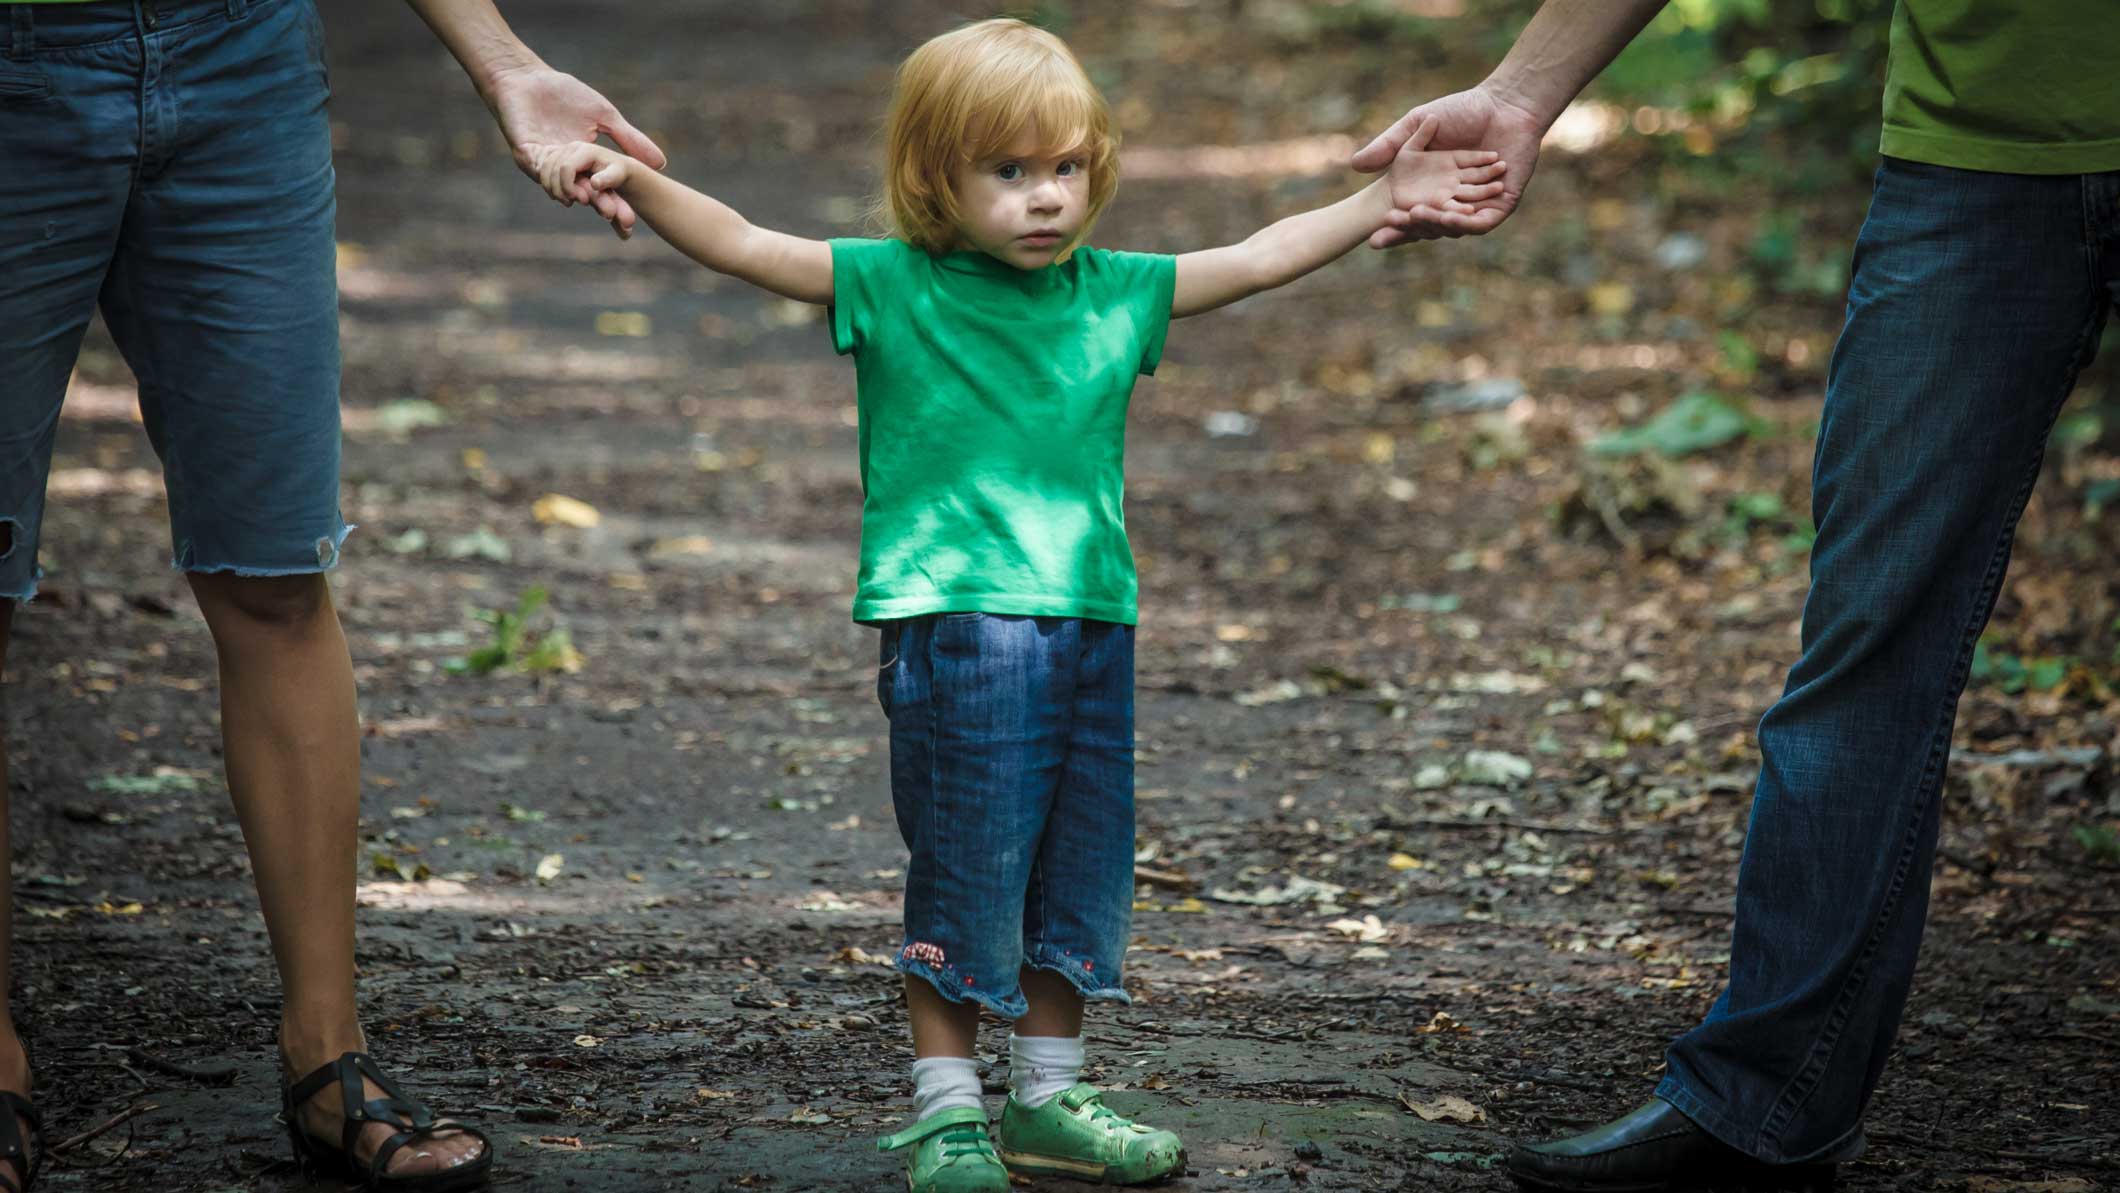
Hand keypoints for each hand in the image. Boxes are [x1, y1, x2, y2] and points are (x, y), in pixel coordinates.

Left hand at [488, 65, 665, 236]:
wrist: (528, 78)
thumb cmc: (566, 95)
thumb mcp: (606, 118)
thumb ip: (630, 140)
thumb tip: (661, 163)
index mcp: (583, 165)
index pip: (604, 189)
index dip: (617, 203)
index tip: (632, 220)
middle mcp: (564, 171)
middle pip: (586, 194)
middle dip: (601, 205)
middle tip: (617, 217)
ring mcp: (544, 165)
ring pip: (561, 188)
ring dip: (577, 194)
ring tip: (591, 198)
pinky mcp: (526, 153)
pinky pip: (539, 170)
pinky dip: (552, 178)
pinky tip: (564, 183)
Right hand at [1380, 117, 1507, 233]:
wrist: (1506, 105)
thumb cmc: (1465, 110)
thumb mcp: (1416, 124)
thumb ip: (1389, 144)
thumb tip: (1355, 165)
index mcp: (1436, 187)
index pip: (1412, 213)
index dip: (1392, 225)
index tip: (1371, 235)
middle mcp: (1456, 200)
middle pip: (1428, 225)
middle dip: (1405, 232)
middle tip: (1380, 236)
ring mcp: (1480, 205)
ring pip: (1452, 227)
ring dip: (1430, 227)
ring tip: (1410, 220)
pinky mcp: (1502, 206)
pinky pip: (1480, 225)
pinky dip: (1463, 224)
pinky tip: (1447, 219)